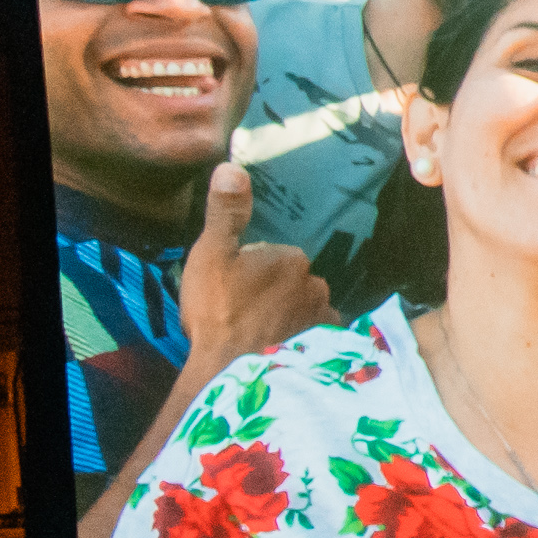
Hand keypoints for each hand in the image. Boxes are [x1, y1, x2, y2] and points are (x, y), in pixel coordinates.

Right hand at [177, 160, 330, 376]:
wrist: (231, 370)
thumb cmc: (218, 310)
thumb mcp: (212, 253)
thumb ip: (226, 212)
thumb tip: (232, 167)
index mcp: (291, 258)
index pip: (272, 256)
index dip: (248, 271)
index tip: (231, 288)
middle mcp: (318, 284)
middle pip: (291, 281)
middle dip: (271, 291)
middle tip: (242, 311)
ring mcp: (324, 318)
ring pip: (304, 307)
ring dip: (287, 315)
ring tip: (258, 331)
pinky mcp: (325, 349)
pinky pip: (314, 334)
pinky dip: (299, 338)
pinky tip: (278, 346)